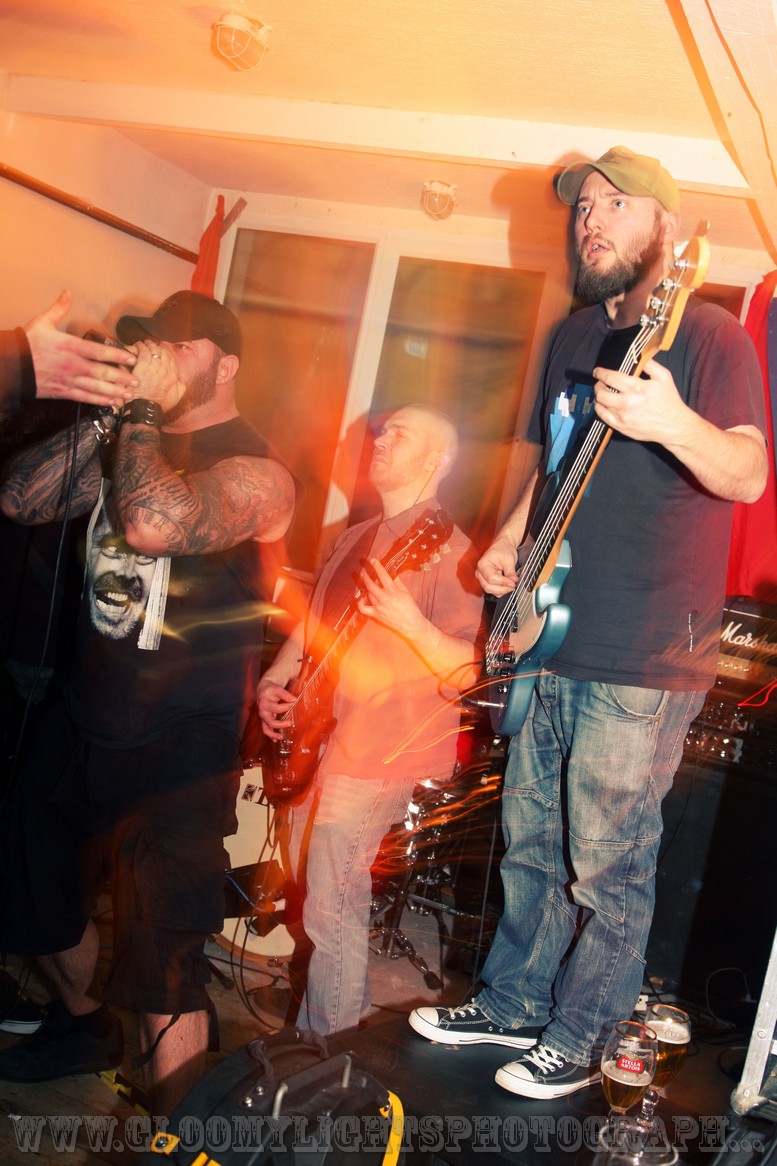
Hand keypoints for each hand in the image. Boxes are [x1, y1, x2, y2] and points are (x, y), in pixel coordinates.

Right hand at [24, 290, 137, 405]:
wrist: (13, 366)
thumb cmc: (28, 344)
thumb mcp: (42, 322)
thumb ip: (58, 309)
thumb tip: (67, 293)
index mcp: (70, 346)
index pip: (99, 351)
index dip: (117, 356)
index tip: (131, 358)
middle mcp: (72, 365)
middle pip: (102, 372)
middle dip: (121, 377)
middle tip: (136, 380)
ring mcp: (69, 380)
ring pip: (96, 387)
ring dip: (115, 391)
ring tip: (129, 393)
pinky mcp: (64, 392)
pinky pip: (85, 397)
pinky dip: (100, 400)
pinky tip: (112, 402)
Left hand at [131, 340, 185, 412]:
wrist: (146, 409)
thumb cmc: (158, 405)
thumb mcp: (176, 398)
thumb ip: (180, 388)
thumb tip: (180, 381)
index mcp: (173, 376)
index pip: (170, 359)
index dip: (165, 352)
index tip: (161, 350)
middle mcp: (165, 370)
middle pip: (163, 351)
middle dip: (157, 346)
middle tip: (152, 344)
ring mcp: (154, 367)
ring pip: (153, 349)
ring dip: (148, 344)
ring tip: (144, 343)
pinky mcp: (143, 366)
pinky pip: (143, 351)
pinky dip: (141, 346)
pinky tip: (138, 345)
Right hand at [256, 677, 296, 740]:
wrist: (263, 690)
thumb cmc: (271, 690)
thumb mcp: (278, 689)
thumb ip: (286, 695)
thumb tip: (295, 700)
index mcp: (265, 703)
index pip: (277, 708)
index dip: (286, 707)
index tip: (294, 704)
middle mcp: (262, 712)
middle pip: (270, 722)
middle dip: (281, 725)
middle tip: (291, 723)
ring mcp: (263, 717)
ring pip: (266, 729)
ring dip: (274, 734)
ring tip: (282, 737)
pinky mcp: (264, 720)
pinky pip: (266, 730)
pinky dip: (271, 736)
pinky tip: (276, 740)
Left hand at [356, 559, 426, 635]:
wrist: (411, 624)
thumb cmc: (410, 608)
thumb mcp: (406, 592)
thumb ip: (398, 583)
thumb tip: (392, 575)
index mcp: (393, 590)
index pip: (382, 575)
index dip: (376, 566)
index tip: (373, 560)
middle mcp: (384, 598)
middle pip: (370, 584)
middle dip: (365, 575)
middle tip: (363, 571)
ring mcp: (379, 606)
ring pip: (368, 593)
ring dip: (366, 587)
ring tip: (366, 583)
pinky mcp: (376, 614)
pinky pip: (363, 608)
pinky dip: (360, 603)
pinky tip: (360, 598)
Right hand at [476, 533, 518, 596]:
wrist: (502, 546)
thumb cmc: (503, 549)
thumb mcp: (509, 559)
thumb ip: (510, 572)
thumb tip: (513, 581)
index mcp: (483, 565)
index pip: (491, 579)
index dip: (503, 582)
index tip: (513, 582)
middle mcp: (480, 572)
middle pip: (488, 587)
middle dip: (502, 588)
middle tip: (513, 585)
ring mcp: (482, 578)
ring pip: (490, 590)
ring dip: (502, 590)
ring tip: (511, 583)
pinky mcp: (486, 581)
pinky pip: (493, 590)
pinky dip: (501, 590)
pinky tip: (507, 584)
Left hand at [593, 357, 691, 444]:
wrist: (674, 426)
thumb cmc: (669, 401)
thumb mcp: (664, 377)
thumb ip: (649, 364)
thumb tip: (638, 356)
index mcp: (637, 387)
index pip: (610, 377)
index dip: (601, 373)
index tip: (598, 371)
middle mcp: (628, 402)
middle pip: (601, 391)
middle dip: (598, 384)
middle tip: (600, 383)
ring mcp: (623, 416)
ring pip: (600, 403)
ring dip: (598, 396)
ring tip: (602, 393)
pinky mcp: (621, 426)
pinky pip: (602, 416)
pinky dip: (599, 409)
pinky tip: (603, 405)